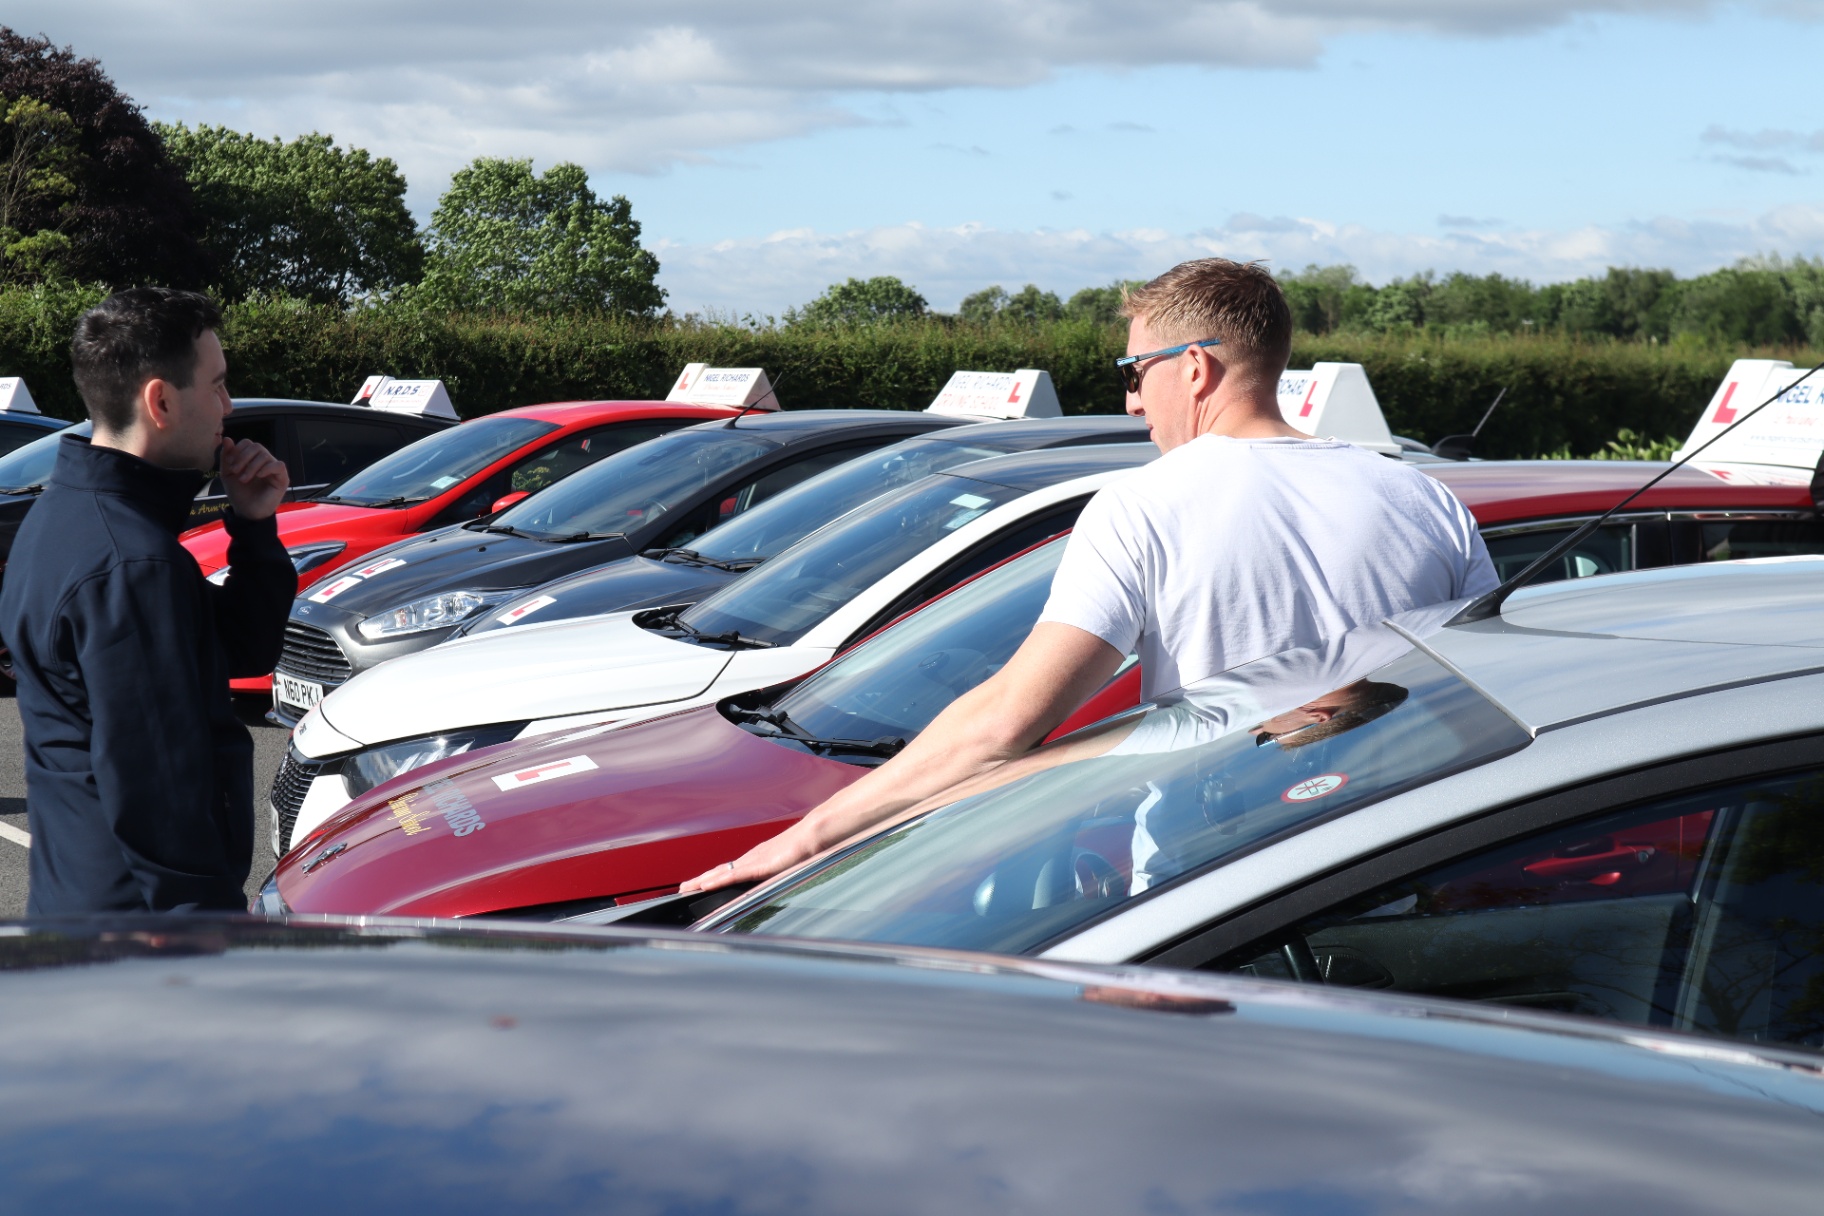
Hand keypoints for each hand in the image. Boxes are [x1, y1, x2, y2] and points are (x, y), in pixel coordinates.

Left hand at [219, 436, 288, 520]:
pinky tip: (259, 476)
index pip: (248, 443)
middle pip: (256, 446)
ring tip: (244, 479)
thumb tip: (227, 439)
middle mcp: (264, 461)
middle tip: (236, 471)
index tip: (230, 464)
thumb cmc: (239, 494)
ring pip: (265, 455)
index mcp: (252, 459)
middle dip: (243, 457)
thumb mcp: (227, 474)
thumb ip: (226, 457)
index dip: (237, 450)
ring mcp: (274, 469)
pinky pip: (278, 465)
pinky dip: (267, 468)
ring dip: (251, 466)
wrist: (247, 512)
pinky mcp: (282, 478)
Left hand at [679, 824, 817, 893]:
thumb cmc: (809, 846)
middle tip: (682, 888)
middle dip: (701, 879)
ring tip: (686, 888)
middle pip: (721, 870)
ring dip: (703, 880)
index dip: (714, 877)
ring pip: (722, 872)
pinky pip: (735, 874)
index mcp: (759, 858)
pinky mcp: (760, 865)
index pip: (731, 870)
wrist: (816, 833)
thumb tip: (781, 876)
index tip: (700, 884)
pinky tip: (705, 885)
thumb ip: (782, 870)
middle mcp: (752, 858)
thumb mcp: (791, 863)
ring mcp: (755, 860)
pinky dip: (718, 880)